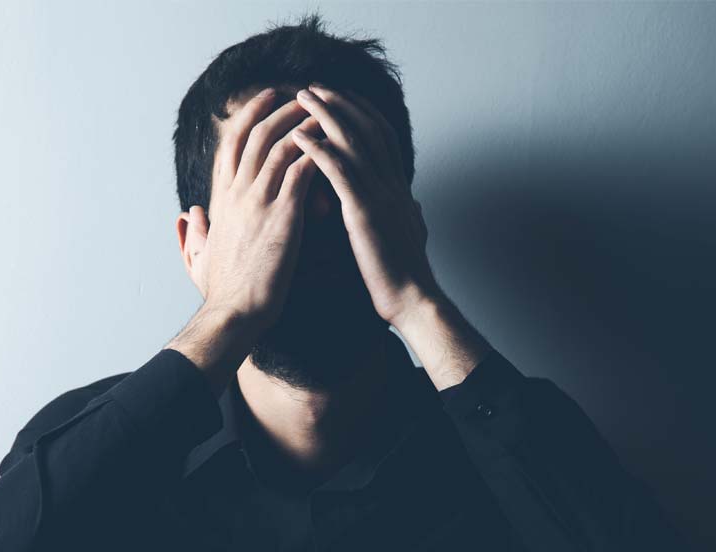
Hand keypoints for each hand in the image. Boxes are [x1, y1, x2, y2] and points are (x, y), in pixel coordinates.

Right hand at [184, 87, 323, 330]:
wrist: (234, 313)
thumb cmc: (221, 292)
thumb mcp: (198, 258)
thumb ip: (192, 233)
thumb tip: (186, 215)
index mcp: (220, 200)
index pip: (231, 144)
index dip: (250, 116)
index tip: (269, 99)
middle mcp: (236, 193)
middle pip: (256, 134)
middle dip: (281, 108)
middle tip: (304, 95)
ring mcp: (258, 202)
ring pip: (280, 144)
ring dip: (303, 123)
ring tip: (324, 111)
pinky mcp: (282, 216)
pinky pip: (300, 170)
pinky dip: (317, 152)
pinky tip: (333, 145)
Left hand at [291, 84, 441, 326]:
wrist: (413, 300)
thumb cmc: (408, 276)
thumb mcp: (414, 236)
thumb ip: (412, 215)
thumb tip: (416, 206)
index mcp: (399, 188)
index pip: (382, 136)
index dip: (362, 112)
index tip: (341, 97)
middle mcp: (392, 184)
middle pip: (367, 128)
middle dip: (341, 103)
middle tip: (315, 87)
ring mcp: (380, 195)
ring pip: (353, 141)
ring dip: (326, 115)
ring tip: (303, 98)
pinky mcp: (364, 212)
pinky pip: (339, 171)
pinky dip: (318, 149)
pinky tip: (299, 137)